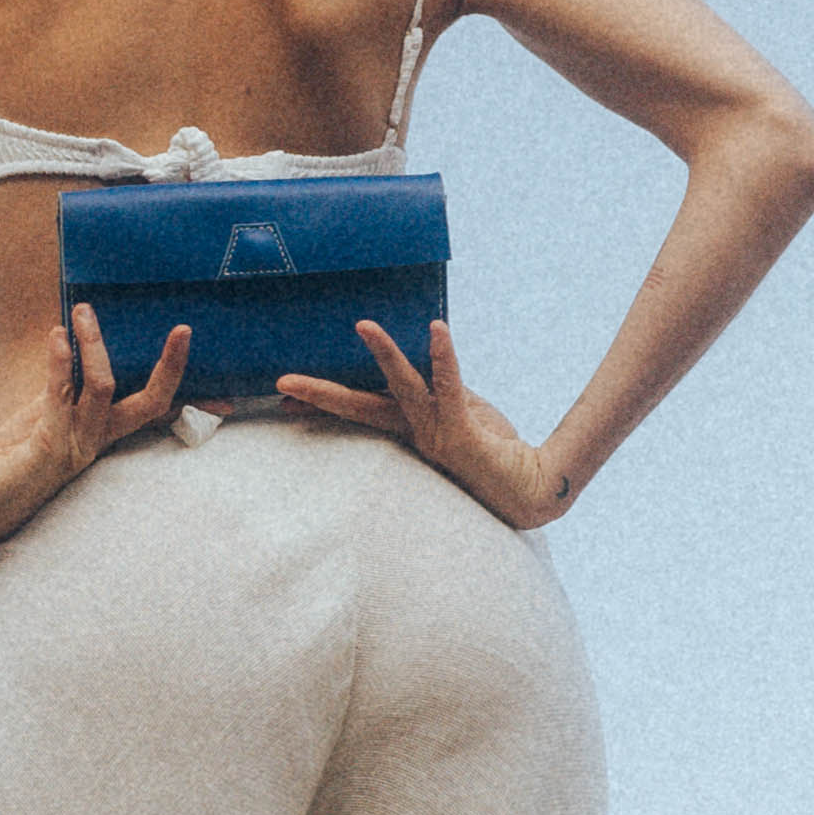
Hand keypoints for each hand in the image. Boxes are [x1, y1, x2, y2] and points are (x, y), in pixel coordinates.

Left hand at [0, 305, 191, 547]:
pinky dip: (60, 360)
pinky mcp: (47, 446)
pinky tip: (56, 336)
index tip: (226, 393)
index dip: (192, 400)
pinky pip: (60, 395)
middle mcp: (97, 441)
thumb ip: (67, 384)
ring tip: (83, 311)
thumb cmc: (15, 456)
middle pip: (150, 405)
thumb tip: (76, 340)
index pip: (156, 413)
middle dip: (170, 367)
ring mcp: (76, 445)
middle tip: (183, 330)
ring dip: (95, 345)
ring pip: (103, 388)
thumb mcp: (48, 413)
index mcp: (103, 434)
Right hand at [277, 319, 573, 531]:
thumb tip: (424, 361)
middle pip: (361, 408)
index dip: (322, 402)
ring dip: (385, 354)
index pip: (358, 410)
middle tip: (281, 383)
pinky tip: (437, 328)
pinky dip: (443, 356)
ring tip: (364, 325)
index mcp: (410, 430)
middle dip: (321, 394)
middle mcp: (416, 434)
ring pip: (403, 389)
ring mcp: (437, 436)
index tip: (283, 397)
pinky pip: (450, 387)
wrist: (532, 489)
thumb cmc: (497, 450)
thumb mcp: (461, 413)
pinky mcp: (464, 432)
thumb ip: (441, 391)